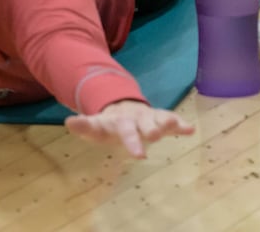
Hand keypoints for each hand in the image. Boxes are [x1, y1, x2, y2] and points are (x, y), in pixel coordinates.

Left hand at [64, 99, 193, 157]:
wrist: (125, 108)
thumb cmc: (110, 125)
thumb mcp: (96, 127)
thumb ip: (84, 126)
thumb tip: (70, 121)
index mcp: (116, 121)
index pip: (115, 128)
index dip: (125, 139)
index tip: (133, 150)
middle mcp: (134, 118)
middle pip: (139, 124)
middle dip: (146, 130)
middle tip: (153, 136)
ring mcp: (149, 117)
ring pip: (157, 118)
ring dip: (164, 121)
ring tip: (172, 124)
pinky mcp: (162, 119)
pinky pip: (172, 120)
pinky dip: (180, 124)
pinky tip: (189, 129)